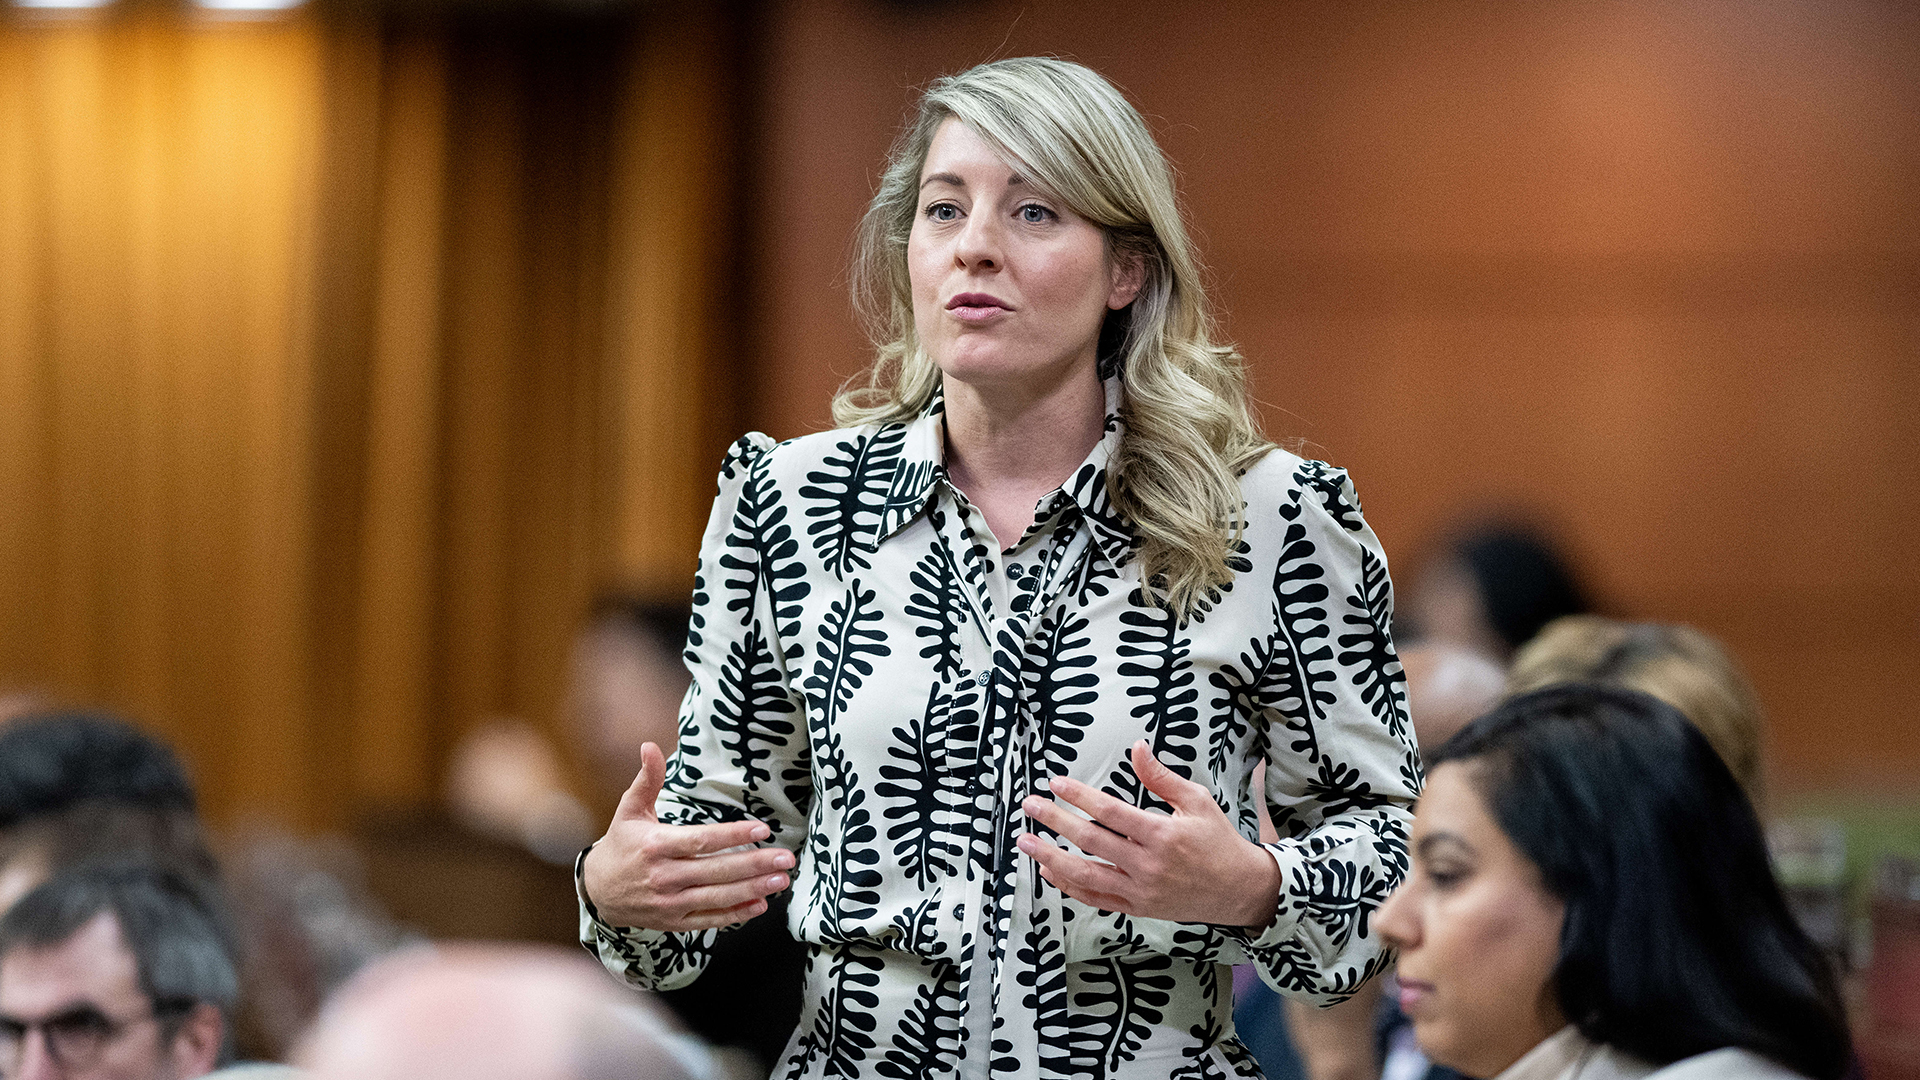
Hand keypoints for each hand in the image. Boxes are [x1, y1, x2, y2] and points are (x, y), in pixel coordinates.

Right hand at [581, 742, 795, 931]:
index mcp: (655, 846)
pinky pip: (709, 919)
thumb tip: (649, 746)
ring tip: (781, 880)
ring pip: (717, 897)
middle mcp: (663, 877)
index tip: (761, 829)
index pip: (701, 840)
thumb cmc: (622, 845)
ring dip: (753, 889)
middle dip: (754, 865)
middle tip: (786, 858)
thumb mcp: (630, 809)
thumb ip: (647, 779)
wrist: (598, 891)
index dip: (733, 836)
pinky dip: (735, 914)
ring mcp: (670, 903)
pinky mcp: (674, 922)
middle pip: (716, 871)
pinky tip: (760, 904)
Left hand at [1017, 740, 1281, 927]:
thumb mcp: (1197, 801)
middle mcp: (1148, 865)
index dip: (1080, 796)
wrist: (1239, 890)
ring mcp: (1141, 891)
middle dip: (1056, 821)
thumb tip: (1137, 747)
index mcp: (1162, 835)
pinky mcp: (1138, 908)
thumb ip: (1161, 777)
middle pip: (1090, 841)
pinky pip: (1096, 898)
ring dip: (1051, 858)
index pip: (1110, 812)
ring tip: (1025, 843)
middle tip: (1030, 805)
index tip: (1055, 783)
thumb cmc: (1218, 841)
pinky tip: (1050, 871)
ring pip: (1086, 875)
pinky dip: (1070, 886)